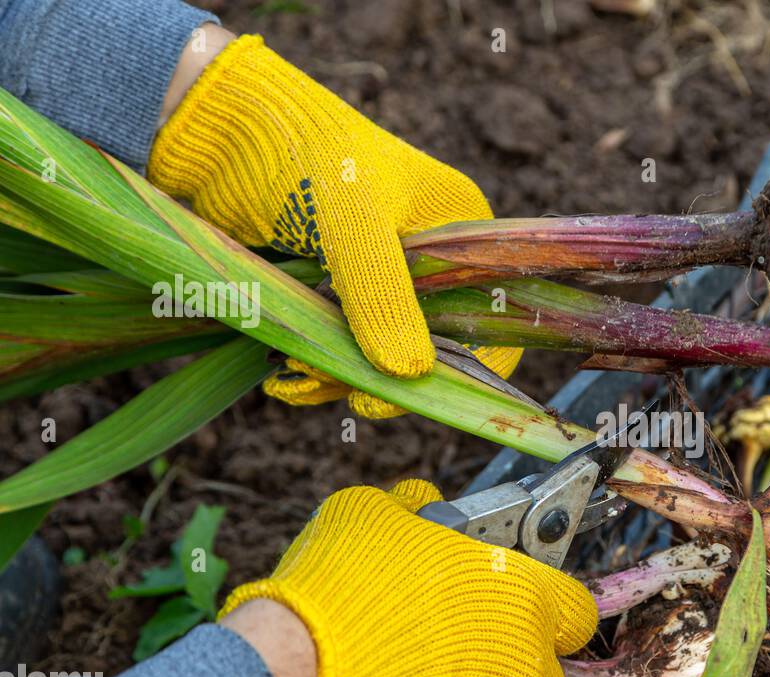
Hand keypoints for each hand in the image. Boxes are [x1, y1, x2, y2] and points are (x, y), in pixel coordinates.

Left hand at [149, 33, 521, 416]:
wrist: (220, 132)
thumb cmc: (304, 156)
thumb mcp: (354, 225)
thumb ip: (384, 298)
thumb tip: (409, 375)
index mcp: (456, 230)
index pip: (488, 315)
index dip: (461, 364)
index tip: (406, 391)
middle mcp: (425, 258)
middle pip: (429, 346)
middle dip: (385, 375)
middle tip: (341, 388)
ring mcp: (376, 276)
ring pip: (377, 354)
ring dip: (340, 375)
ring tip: (296, 372)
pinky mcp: (331, 290)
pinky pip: (337, 347)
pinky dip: (314, 369)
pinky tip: (283, 378)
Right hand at [218, 479, 596, 676]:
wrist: (292, 674)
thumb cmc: (342, 586)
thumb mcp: (374, 514)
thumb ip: (415, 510)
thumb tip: (421, 504)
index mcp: (525, 600)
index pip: (575, 611)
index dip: (547, 607)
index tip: (519, 606)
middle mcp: (523, 671)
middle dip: (511, 669)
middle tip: (458, 653)